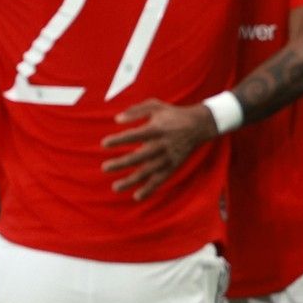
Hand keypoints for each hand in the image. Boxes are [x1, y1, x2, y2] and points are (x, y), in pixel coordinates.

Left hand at [101, 99, 218, 199]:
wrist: (199, 125)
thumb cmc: (172, 114)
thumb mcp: (155, 105)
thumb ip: (135, 111)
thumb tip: (117, 120)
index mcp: (157, 129)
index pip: (135, 135)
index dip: (120, 140)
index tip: (104, 144)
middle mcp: (162, 145)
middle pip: (139, 157)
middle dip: (122, 163)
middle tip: (105, 167)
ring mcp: (168, 158)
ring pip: (148, 172)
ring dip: (131, 180)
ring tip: (115, 187)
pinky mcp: (173, 166)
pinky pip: (160, 180)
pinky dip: (150, 189)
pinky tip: (136, 196)